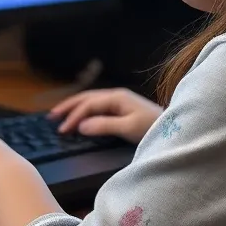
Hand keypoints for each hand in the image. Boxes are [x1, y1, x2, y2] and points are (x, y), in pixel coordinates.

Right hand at [47, 88, 162, 144]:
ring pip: (91, 100)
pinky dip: (85, 110)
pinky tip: (80, 116)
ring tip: (60, 114)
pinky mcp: (123, 108)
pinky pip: (97, 106)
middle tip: (51, 116)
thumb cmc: (152, 128)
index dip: (73, 117)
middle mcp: (116, 95)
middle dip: (69, 106)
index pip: (88, 105)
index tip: (61, 130)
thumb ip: (104, 125)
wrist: (174, 129)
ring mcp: (120, 101)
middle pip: (87, 98)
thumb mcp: (128, 128)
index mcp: (116, 97)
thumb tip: (81, 125)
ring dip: (75, 107)